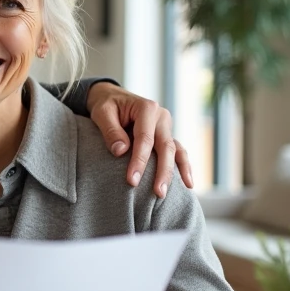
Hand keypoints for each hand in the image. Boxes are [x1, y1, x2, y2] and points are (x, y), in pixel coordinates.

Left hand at [85, 82, 193, 196]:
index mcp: (147, 108)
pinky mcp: (165, 136)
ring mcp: (166, 127)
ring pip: (175, 151)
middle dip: (162, 172)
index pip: (145, 138)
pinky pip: (177, 152)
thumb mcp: (102, 112)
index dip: (140, 160)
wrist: (111, 97)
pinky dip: (183, 167)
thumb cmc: (106, 105)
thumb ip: (110, 130)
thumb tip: (121, 151)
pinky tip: (187, 183)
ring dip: (175, 173)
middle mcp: (161, 117)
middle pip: (165, 147)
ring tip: (170, 192)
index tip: (132, 181)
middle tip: (158, 193)